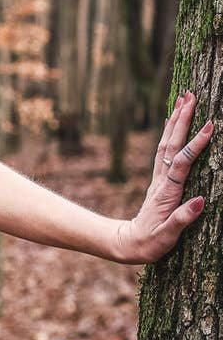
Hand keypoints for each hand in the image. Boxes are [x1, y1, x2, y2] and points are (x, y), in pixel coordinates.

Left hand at [115, 89, 212, 263]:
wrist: (129, 244)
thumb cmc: (150, 243)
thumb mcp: (166, 237)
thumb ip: (182, 220)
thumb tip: (200, 201)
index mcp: (167, 192)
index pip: (183, 163)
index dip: (196, 144)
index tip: (209, 125)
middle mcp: (162, 181)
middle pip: (172, 145)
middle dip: (182, 120)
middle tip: (191, 95)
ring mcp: (160, 178)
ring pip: (167, 144)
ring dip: (175, 121)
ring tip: (183, 98)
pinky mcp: (160, 180)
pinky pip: (164, 151)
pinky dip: (169, 133)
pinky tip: (170, 121)